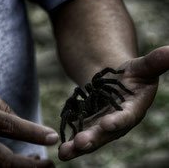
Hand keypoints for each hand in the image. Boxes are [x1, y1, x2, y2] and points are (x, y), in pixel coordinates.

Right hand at [0, 89, 57, 166]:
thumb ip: (6, 114)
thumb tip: (28, 129)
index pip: (8, 126)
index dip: (33, 133)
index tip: (54, 137)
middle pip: (2, 161)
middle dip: (29, 166)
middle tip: (50, 165)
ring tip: (38, 162)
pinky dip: (7, 165)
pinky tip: (22, 161)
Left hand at [58, 46, 168, 160]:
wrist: (117, 82)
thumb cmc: (133, 74)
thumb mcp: (143, 67)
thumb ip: (155, 62)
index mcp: (133, 110)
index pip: (126, 117)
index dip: (119, 120)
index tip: (107, 124)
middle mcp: (118, 122)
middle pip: (106, 133)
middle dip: (94, 138)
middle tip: (80, 143)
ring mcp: (102, 125)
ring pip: (91, 137)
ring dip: (77, 145)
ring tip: (64, 153)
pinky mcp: (90, 123)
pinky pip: (79, 132)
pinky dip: (70, 140)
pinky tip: (60, 147)